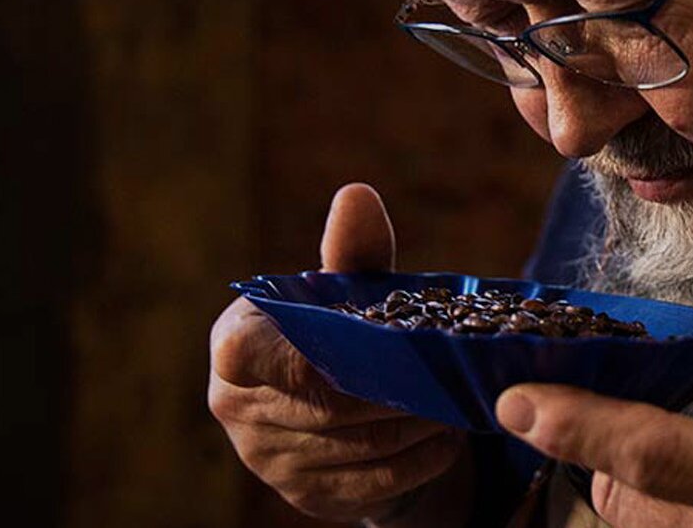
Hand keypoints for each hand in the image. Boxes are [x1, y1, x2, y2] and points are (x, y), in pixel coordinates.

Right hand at [208, 184, 470, 524]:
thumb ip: (353, 251)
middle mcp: (238, 408)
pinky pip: (376, 482)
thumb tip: (357, 195)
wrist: (348, 417)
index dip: (301, 355)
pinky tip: (448, 436)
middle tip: (448, 372)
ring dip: (417, 423)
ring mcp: (269, 461)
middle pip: (326, 404)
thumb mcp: (349, 293)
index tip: (362, 346)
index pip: (245, 354)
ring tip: (456, 398)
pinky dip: (421, 459)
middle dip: (394, 387)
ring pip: (359, 445)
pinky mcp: (308, 498)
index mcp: (236, 345)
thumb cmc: (342, 337)